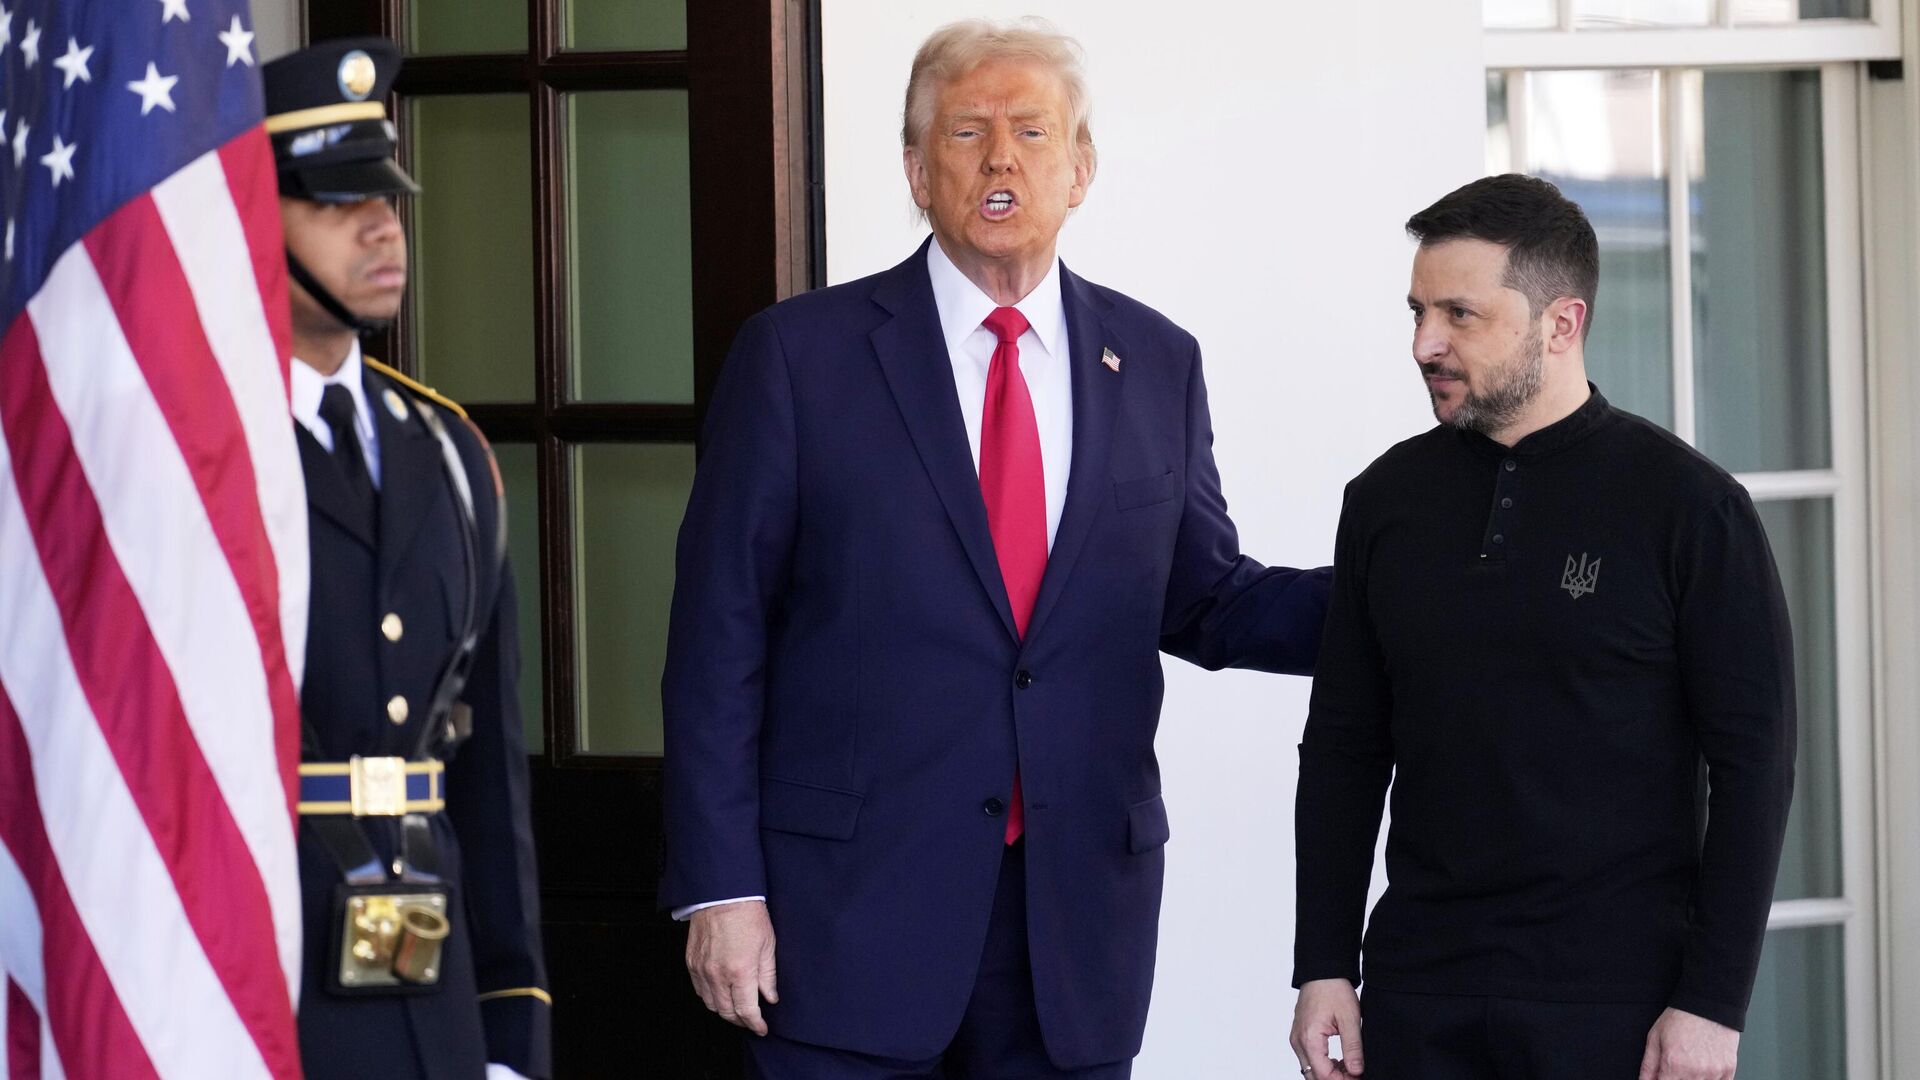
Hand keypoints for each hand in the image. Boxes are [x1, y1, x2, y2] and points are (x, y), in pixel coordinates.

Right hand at [686, 900, 778, 1035]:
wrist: (723, 894)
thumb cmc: (748, 915)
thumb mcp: (768, 945)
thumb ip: (768, 976)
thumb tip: (770, 997)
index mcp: (740, 972)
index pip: (747, 1010)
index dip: (755, 1024)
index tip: (761, 1028)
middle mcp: (717, 974)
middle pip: (727, 1012)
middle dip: (740, 1021)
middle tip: (751, 1021)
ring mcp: (701, 969)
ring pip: (711, 1004)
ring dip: (724, 1011)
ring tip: (736, 1009)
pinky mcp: (691, 962)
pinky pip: (699, 990)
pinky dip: (710, 997)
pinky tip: (720, 994)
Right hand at [1290, 978, 1364, 1077]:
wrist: (1321, 972)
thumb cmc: (1333, 990)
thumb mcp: (1350, 1019)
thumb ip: (1352, 1047)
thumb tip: (1356, 1070)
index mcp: (1309, 1038)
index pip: (1323, 1075)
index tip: (1359, 1077)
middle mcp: (1298, 1041)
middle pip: (1313, 1076)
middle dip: (1335, 1079)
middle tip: (1355, 1074)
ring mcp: (1296, 1038)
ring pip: (1310, 1069)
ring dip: (1329, 1073)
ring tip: (1350, 1066)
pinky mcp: (1299, 1035)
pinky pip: (1308, 1059)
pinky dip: (1323, 1064)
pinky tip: (1339, 1060)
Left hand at [1638, 1007, 1738, 1079]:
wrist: (1707, 1004)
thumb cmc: (1681, 1018)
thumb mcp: (1655, 1038)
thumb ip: (1648, 1066)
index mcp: (1674, 1065)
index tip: (1662, 1075)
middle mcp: (1695, 1072)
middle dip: (1675, 1078)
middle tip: (1675, 1068)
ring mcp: (1714, 1073)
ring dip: (1692, 1079)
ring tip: (1689, 1063)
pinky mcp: (1728, 1070)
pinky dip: (1710, 1079)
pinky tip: (1703, 1069)